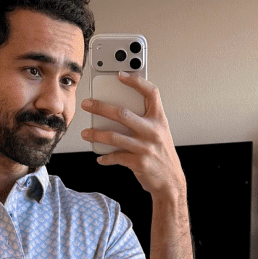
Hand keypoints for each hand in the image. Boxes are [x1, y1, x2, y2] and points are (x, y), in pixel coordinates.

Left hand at [82, 72, 186, 207]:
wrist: (171, 183)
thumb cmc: (162, 156)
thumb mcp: (160, 134)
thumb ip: (145, 120)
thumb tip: (118, 111)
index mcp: (159, 120)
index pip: (151, 93)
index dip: (136, 81)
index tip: (120, 75)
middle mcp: (153, 132)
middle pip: (122, 113)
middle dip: (100, 107)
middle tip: (87, 104)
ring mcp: (146, 148)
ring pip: (114, 136)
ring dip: (96, 134)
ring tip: (86, 133)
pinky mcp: (139, 163)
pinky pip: (117, 157)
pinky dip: (106, 158)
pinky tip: (100, 158)